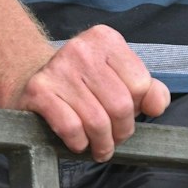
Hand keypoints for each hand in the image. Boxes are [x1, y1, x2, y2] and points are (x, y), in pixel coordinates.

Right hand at [4, 25, 168, 160]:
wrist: (31, 80)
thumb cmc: (83, 84)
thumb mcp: (119, 78)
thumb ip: (148, 90)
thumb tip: (156, 106)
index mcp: (105, 40)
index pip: (141, 84)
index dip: (137, 108)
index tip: (126, 115)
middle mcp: (81, 49)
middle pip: (120, 106)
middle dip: (121, 132)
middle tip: (114, 139)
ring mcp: (57, 68)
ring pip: (97, 121)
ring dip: (101, 144)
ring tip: (99, 147)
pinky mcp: (38, 90)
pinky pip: (71, 127)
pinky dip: (78, 143)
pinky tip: (78, 141)